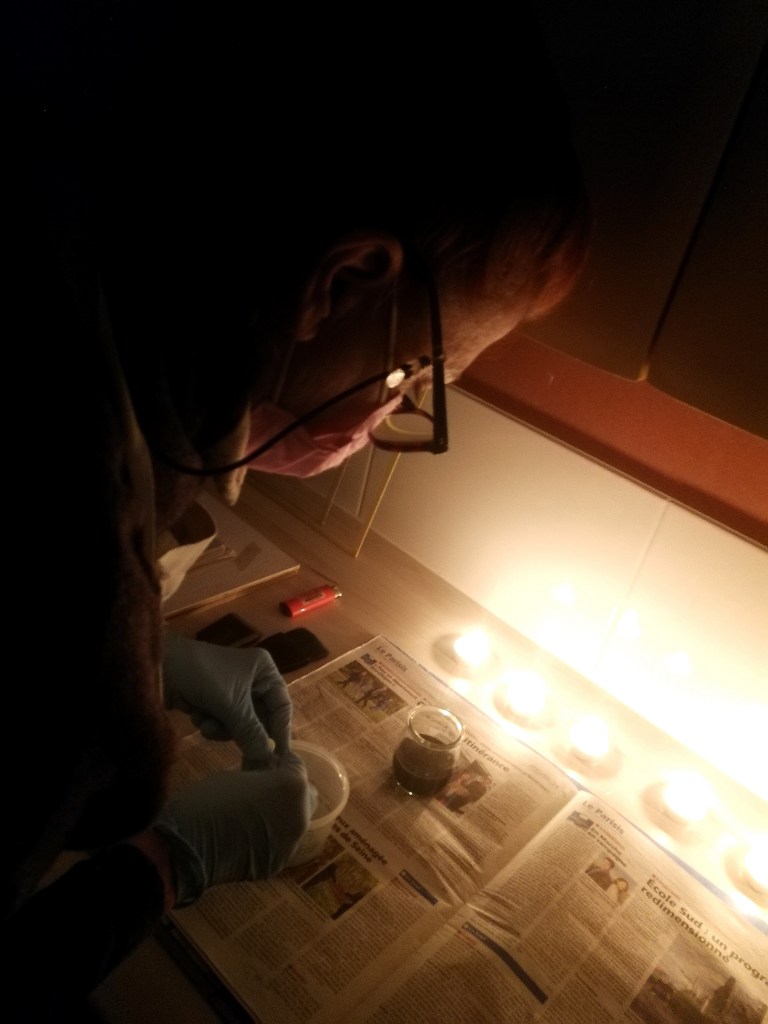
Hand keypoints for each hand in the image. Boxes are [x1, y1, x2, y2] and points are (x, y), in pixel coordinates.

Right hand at [156, 752, 314, 905]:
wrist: (188, 848)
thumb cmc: (208, 800)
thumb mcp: (238, 774)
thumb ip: (262, 773)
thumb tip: (270, 773)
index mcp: (293, 787)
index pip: (297, 765)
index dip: (281, 761)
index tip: (267, 761)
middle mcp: (300, 815)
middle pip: (304, 794)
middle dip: (289, 787)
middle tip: (265, 786)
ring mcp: (292, 843)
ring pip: (296, 820)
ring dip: (282, 812)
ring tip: (255, 811)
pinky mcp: (278, 863)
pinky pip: (281, 842)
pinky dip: (271, 835)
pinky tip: (249, 834)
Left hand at [162, 633, 292, 768]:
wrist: (159, 667)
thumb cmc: (202, 676)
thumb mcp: (231, 705)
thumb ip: (252, 733)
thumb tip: (267, 760)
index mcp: (263, 671)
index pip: (281, 706)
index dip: (280, 731)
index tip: (278, 757)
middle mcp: (251, 679)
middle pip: (259, 718)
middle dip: (242, 730)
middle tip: (240, 750)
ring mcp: (231, 691)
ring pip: (239, 724)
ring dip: (223, 728)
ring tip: (208, 724)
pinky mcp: (212, 700)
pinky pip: (223, 722)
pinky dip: (211, 723)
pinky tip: (197, 716)